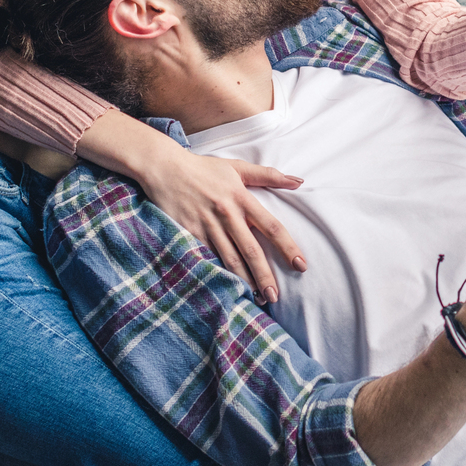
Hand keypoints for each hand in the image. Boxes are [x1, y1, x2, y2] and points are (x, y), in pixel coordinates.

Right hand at [139, 150, 305, 304]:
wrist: (165, 168)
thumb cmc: (204, 169)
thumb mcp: (237, 167)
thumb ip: (268, 175)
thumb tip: (299, 181)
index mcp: (242, 198)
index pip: (271, 226)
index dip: (288, 247)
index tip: (301, 265)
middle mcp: (227, 214)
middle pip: (251, 250)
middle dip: (265, 275)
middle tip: (276, 296)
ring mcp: (207, 226)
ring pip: (229, 259)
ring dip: (244, 280)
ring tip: (257, 297)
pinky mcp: (189, 233)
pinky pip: (206, 258)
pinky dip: (218, 274)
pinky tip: (227, 289)